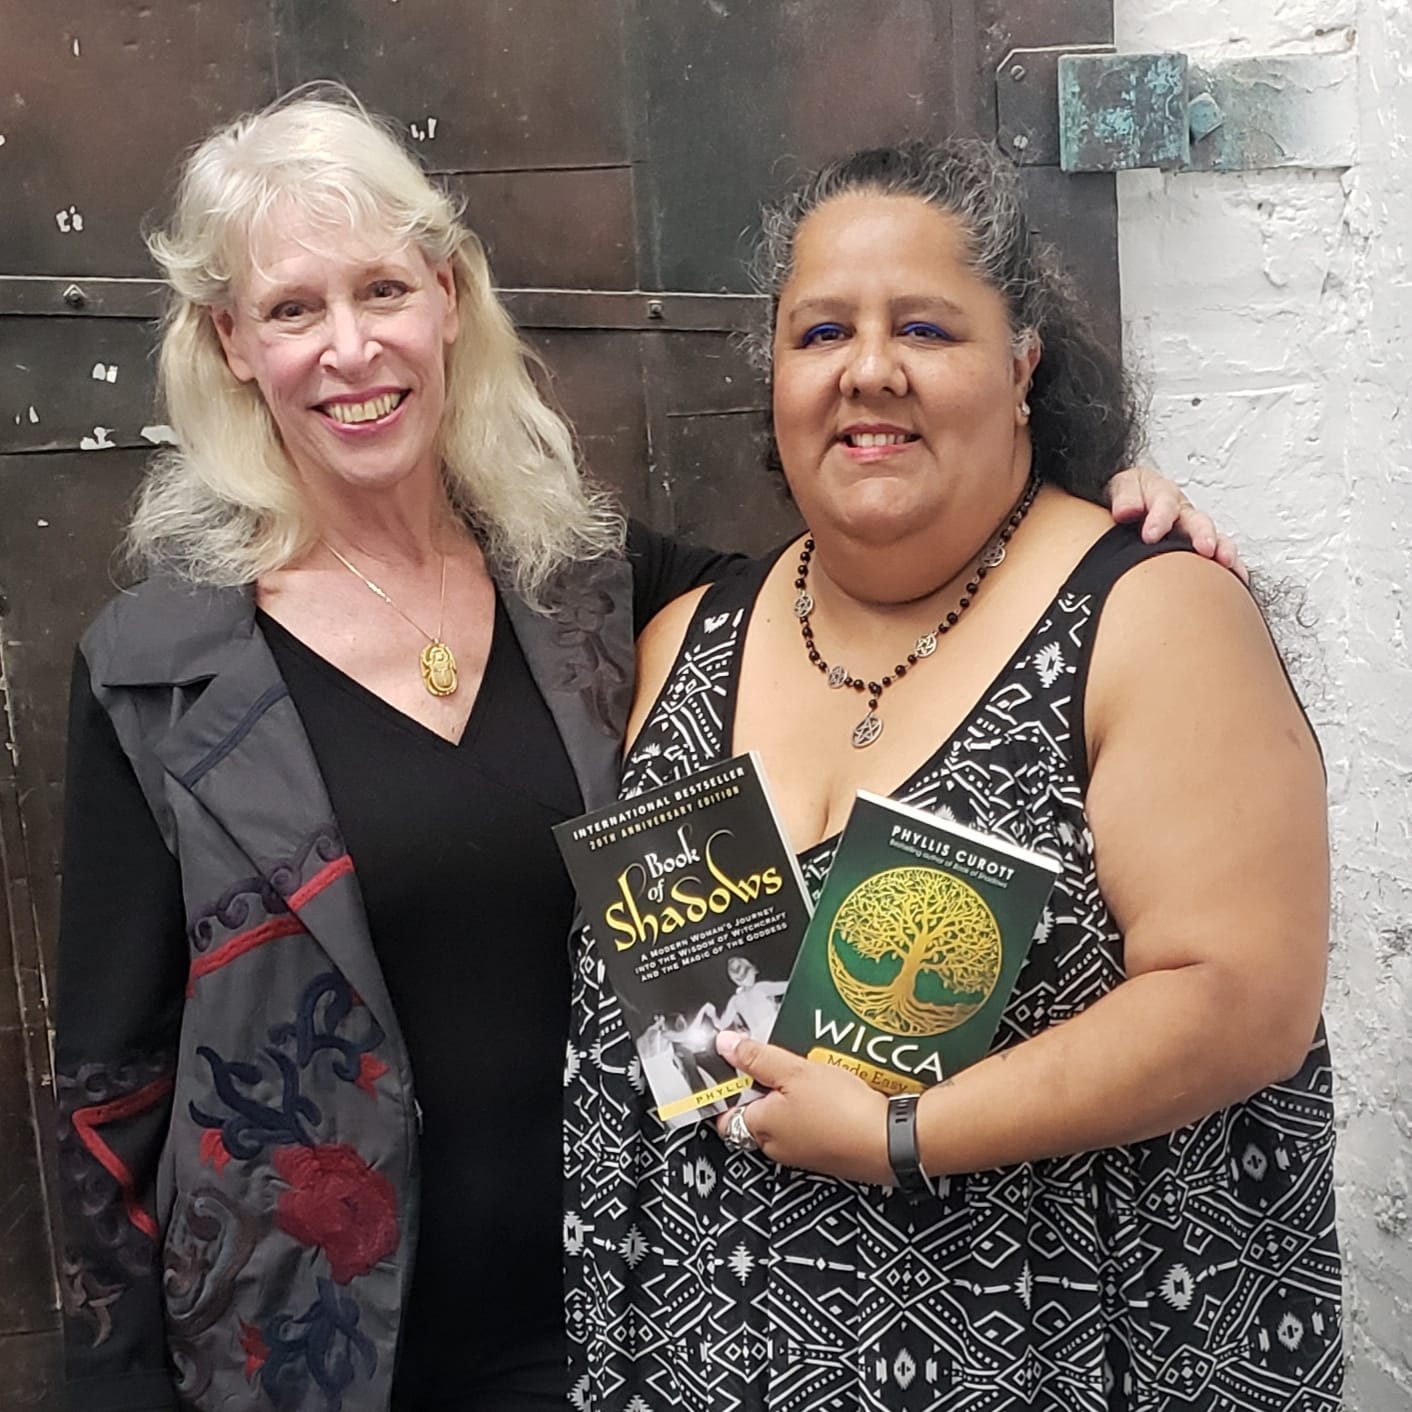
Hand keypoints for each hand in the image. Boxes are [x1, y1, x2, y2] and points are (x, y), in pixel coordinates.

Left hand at [714, 1030, 891, 1183]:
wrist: (890, 1142)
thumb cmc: (841, 1111)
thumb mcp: (794, 1072)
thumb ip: (757, 1058)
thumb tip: (724, 1045)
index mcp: (759, 1128)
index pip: (725, 1111)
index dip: (729, 1086)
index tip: (740, 1061)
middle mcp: (776, 1146)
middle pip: (756, 1112)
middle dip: (764, 1086)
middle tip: (780, 1062)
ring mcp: (802, 1153)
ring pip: (785, 1117)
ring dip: (792, 1095)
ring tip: (809, 1071)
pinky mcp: (826, 1153)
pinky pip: (809, 1126)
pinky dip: (814, 1109)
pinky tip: (831, 1091)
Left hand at [1106, 466, 1248, 583]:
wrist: (1130, 505)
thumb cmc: (1129, 497)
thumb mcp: (1122, 487)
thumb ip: (1125, 497)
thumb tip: (1127, 511)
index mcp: (1161, 493)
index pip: (1163, 501)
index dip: (1160, 517)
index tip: (1150, 535)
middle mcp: (1182, 511)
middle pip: (1197, 520)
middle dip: (1202, 533)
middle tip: (1204, 547)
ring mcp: (1193, 529)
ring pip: (1213, 536)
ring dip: (1221, 548)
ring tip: (1224, 561)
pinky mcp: (1200, 545)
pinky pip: (1219, 553)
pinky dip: (1230, 565)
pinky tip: (1236, 576)